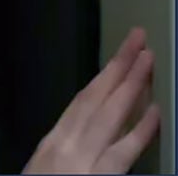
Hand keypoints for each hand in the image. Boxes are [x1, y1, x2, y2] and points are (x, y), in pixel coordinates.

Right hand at [23, 27, 159, 173]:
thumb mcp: (46, 175)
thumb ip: (67, 153)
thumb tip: (87, 133)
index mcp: (54, 144)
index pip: (83, 101)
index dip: (104, 75)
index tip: (121, 54)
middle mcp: (67, 147)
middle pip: (97, 99)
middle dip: (120, 68)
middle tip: (139, 39)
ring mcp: (81, 163)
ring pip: (109, 117)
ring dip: (131, 87)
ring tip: (147, 61)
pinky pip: (122, 153)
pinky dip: (139, 131)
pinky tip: (155, 113)